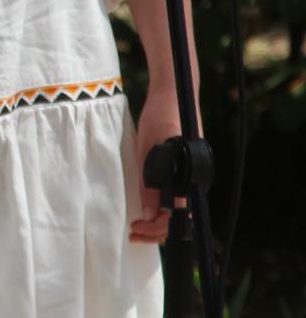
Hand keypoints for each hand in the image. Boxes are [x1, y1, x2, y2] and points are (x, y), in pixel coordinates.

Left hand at [131, 86, 191, 243]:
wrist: (173, 94)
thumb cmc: (160, 116)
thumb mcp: (148, 149)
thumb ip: (150, 182)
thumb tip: (150, 214)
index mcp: (188, 175)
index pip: (177, 217)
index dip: (156, 229)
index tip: (136, 228)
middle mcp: (194, 179)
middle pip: (180, 219)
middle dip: (156, 230)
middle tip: (133, 233)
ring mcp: (191, 175)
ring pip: (180, 210)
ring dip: (159, 222)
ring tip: (138, 224)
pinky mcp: (186, 170)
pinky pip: (178, 197)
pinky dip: (164, 209)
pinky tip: (148, 209)